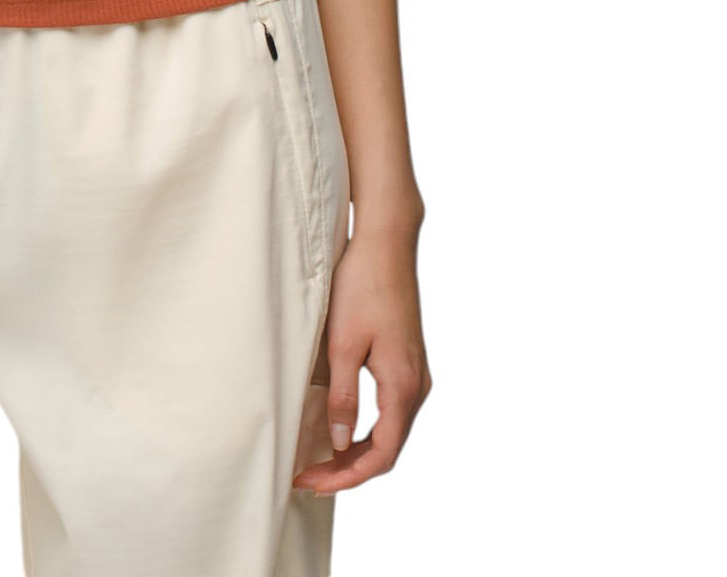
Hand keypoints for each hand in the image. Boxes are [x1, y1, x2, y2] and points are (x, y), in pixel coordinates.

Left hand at [291, 223, 430, 494]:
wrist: (385, 243)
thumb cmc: (362, 287)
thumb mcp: (343, 344)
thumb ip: (342, 397)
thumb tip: (342, 445)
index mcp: (404, 386)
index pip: (382, 455)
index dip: (347, 477)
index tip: (311, 483)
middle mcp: (417, 385)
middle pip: (388, 449)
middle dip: (349, 470)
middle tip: (309, 478)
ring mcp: (415, 373)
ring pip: (391, 431)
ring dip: (358, 452)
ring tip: (320, 461)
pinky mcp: (407, 361)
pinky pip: (391, 410)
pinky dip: (368, 429)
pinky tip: (341, 429)